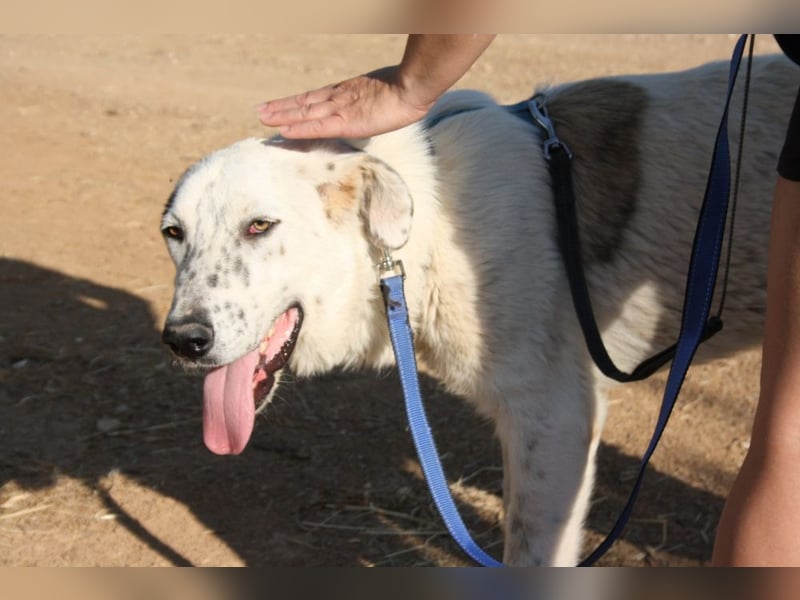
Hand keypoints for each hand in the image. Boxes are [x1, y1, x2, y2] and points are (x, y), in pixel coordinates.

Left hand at [256, 66, 432, 138]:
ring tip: (262, 118)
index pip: (314, 99)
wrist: (412, 88)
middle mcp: (338, 99)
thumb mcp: (384, 96)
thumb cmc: (405, 92)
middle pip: (303, 104)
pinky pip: (317, 126)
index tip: (279, 106)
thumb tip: (376, 106)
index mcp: (346, 93)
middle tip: (260, 111)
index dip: (296, 103)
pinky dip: (299, 128)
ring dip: (282, 116)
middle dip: (281, 108)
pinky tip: (283, 131)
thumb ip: (373, 101)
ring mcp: (340, 108)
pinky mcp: (345, 120)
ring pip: (304, 113)